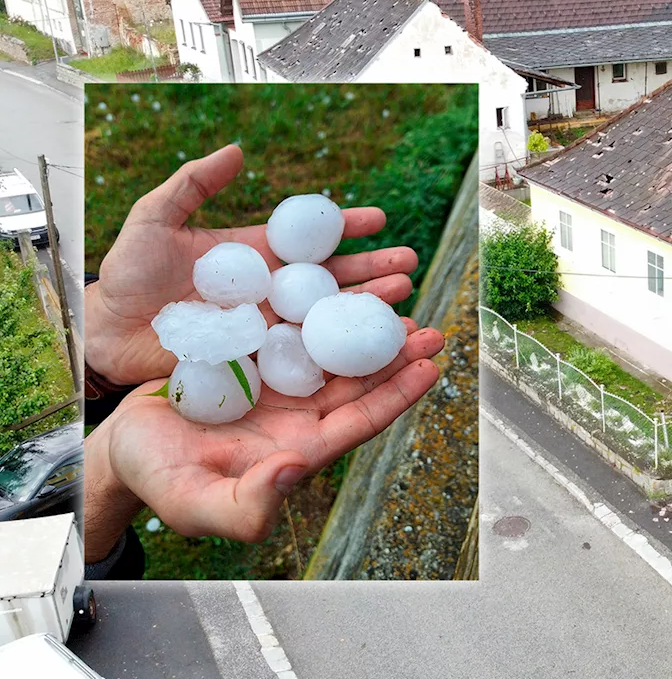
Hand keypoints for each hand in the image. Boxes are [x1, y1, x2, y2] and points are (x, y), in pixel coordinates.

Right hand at [84, 323, 444, 559]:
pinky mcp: (253, 357)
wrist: (121, 448)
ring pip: (333, 350)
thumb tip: (294, 472)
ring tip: (399, 299)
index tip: (430, 367)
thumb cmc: (159, 482)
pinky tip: (338, 284)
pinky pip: (293, 328)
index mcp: (298, 448)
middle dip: (396, 355)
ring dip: (364, 327)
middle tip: (432, 327)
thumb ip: (247, 505)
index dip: (396, 396)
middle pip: (358, 381)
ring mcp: (278, 383)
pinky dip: (318, 309)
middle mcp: (298, 414)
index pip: (359, 420)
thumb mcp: (197, 504)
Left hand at [86, 144, 418, 385]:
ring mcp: (269, 327)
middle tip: (408, 262)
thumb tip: (236, 150)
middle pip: (333, 278)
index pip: (310, 238)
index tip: (378, 218)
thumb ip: (193, 184)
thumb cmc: (127, 277)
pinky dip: (342, 349)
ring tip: (402, 296)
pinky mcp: (262, 360)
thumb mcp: (154, 220)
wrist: (108, 336)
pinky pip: (308, 354)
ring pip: (329, 315)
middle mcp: (271, 291)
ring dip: (368, 306)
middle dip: (373, 269)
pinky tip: (370, 344)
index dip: (345, 226)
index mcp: (256, 255)